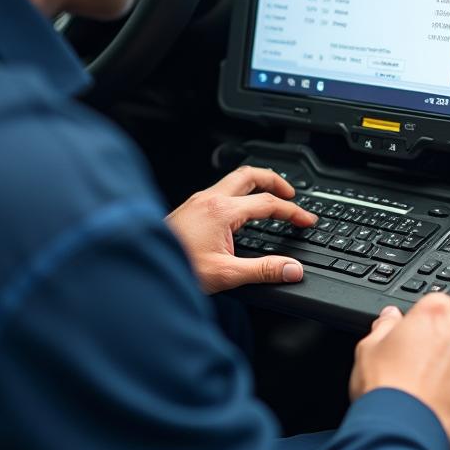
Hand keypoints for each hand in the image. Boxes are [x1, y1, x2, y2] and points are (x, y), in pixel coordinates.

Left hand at [166, 166, 316, 293]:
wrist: (143, 267)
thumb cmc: (176, 267)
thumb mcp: (225, 274)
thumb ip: (263, 271)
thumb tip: (292, 269)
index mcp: (221, 211)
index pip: (268, 203)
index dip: (292, 211)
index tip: (306, 220)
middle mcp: (209, 199)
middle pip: (250, 175)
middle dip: (275, 180)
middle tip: (291, 194)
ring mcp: (198, 201)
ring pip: (234, 179)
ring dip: (256, 184)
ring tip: (270, 196)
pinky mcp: (190, 208)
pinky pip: (221, 190)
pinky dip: (239, 193)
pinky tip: (240, 210)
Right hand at [349, 295, 449, 449]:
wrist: (403, 431)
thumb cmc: (385, 389)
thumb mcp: (369, 348)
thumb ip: (385, 326)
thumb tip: (390, 317)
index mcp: (434, 313)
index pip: (438, 304)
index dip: (427, 322)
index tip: (419, 337)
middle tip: (427, 364)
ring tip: (440, 386)